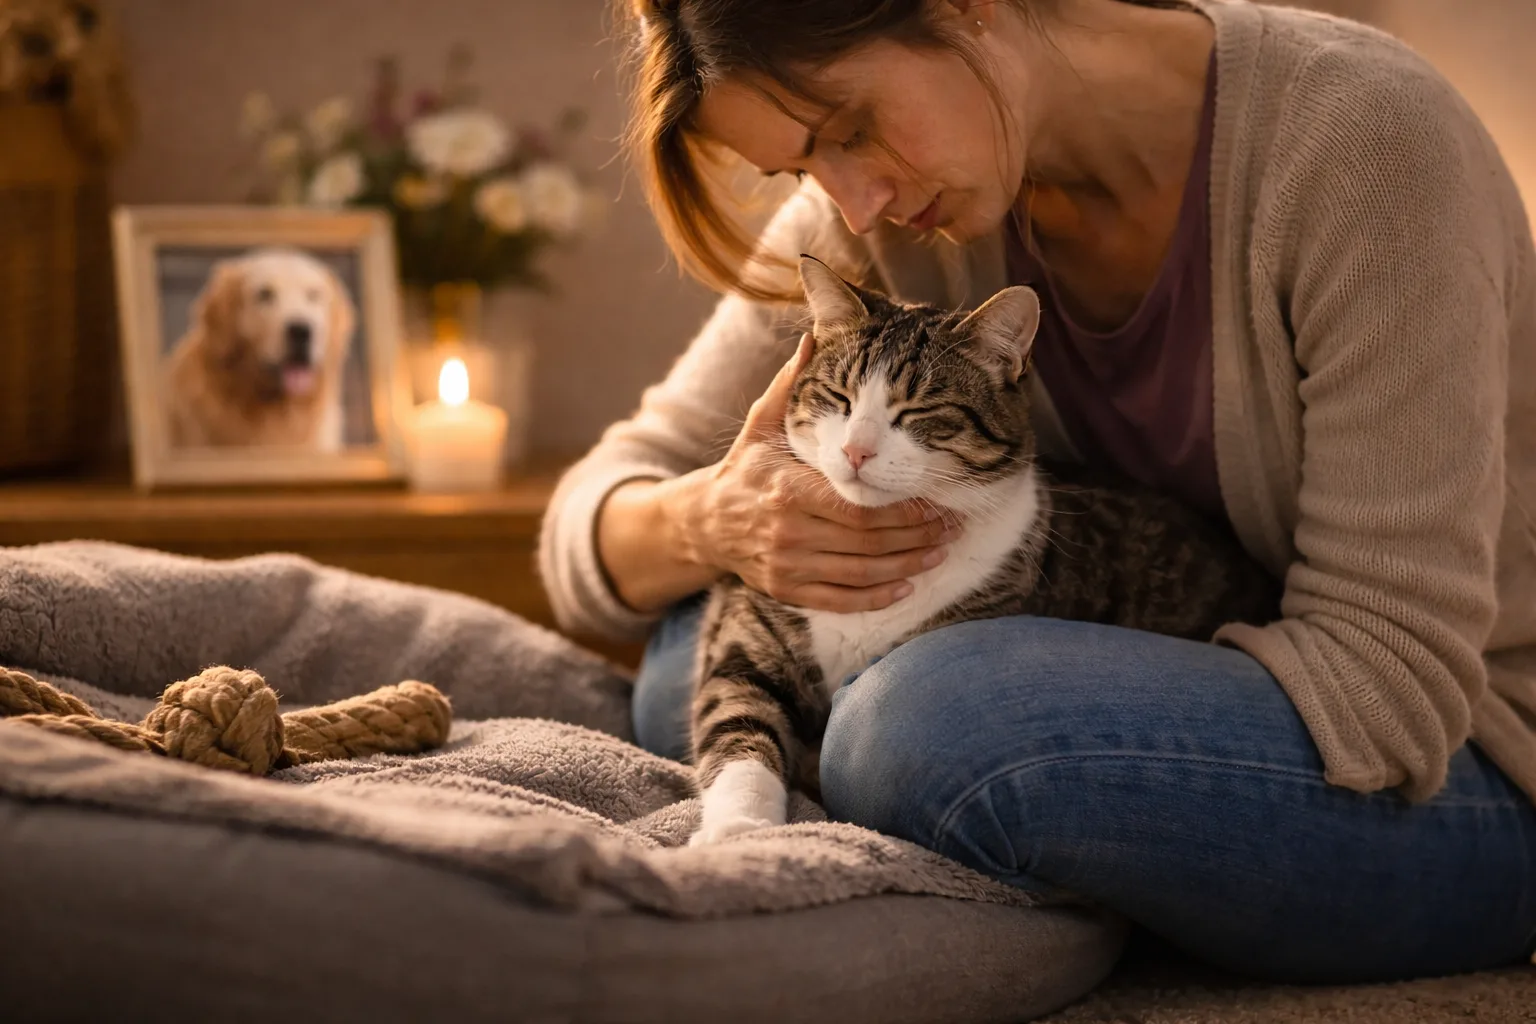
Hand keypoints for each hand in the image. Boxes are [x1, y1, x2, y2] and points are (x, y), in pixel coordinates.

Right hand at [673, 334, 958, 612]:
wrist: (706, 522)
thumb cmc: (745, 468)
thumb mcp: (762, 423)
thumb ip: (791, 384)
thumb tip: (814, 337)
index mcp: (788, 489)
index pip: (858, 506)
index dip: (903, 510)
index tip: (938, 502)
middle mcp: (788, 532)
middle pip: (868, 542)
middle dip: (917, 536)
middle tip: (953, 527)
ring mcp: (787, 565)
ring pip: (861, 574)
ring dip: (907, 566)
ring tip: (940, 551)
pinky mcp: (786, 591)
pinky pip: (840, 601)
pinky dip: (877, 598)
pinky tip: (906, 588)